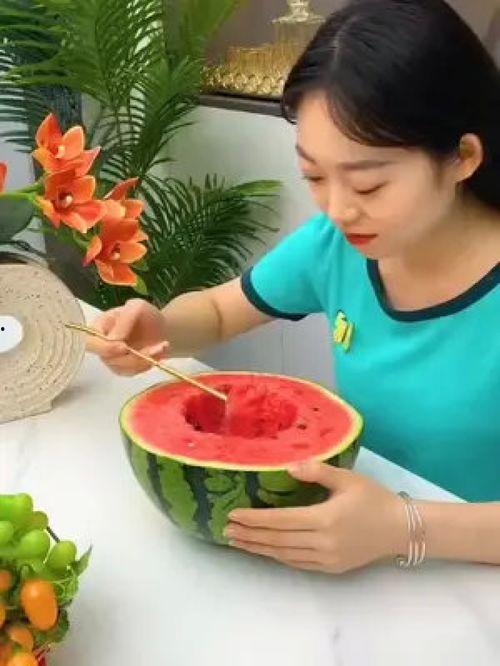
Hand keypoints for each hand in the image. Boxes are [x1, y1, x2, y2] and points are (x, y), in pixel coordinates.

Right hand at [86, 298, 169, 375]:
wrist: (160, 328)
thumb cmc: (145, 315)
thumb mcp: (137, 307)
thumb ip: (124, 319)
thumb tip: (112, 340)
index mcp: (99, 327)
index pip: (91, 342)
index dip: (106, 348)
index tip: (124, 347)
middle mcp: (101, 345)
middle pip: (107, 358)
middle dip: (130, 357)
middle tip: (152, 350)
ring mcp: (112, 359)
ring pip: (122, 368)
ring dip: (144, 359)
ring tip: (161, 346)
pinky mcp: (124, 369)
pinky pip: (132, 372)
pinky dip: (148, 363)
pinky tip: (158, 352)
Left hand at [225, 461, 406, 573]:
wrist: (401, 529)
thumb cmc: (374, 499)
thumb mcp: (347, 479)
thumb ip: (317, 472)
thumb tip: (288, 467)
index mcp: (325, 519)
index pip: (280, 521)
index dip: (255, 520)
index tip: (233, 515)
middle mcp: (322, 543)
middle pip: (277, 541)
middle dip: (250, 536)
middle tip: (226, 531)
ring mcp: (326, 559)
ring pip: (285, 555)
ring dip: (260, 549)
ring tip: (239, 542)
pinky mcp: (332, 568)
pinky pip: (298, 563)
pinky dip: (279, 556)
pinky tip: (267, 550)